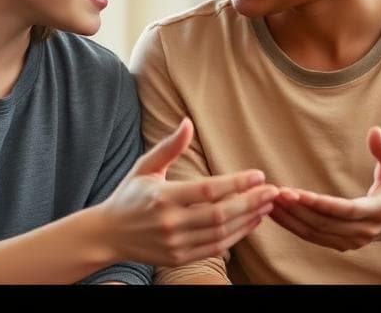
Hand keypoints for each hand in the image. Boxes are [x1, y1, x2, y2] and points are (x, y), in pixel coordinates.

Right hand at [101, 117, 277, 266]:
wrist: (108, 234)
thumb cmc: (129, 195)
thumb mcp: (145, 167)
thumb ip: (170, 146)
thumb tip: (188, 123)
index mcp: (162, 197)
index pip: (207, 191)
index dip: (236, 183)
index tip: (258, 175)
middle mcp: (169, 223)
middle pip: (220, 214)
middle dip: (250, 202)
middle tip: (272, 190)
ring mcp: (175, 244)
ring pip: (221, 233)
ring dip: (249, 219)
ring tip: (267, 205)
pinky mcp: (179, 258)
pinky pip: (215, 248)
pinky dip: (237, 236)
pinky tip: (251, 222)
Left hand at [270, 126, 380, 251]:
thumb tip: (375, 131)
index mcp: (379, 210)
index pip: (347, 210)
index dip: (320, 204)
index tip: (296, 193)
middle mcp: (365, 231)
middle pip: (325, 223)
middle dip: (297, 209)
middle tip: (274, 193)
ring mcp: (353, 241)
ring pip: (315, 233)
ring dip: (290, 218)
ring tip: (269, 200)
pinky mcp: (342, 245)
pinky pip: (312, 237)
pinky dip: (292, 225)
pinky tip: (276, 212)